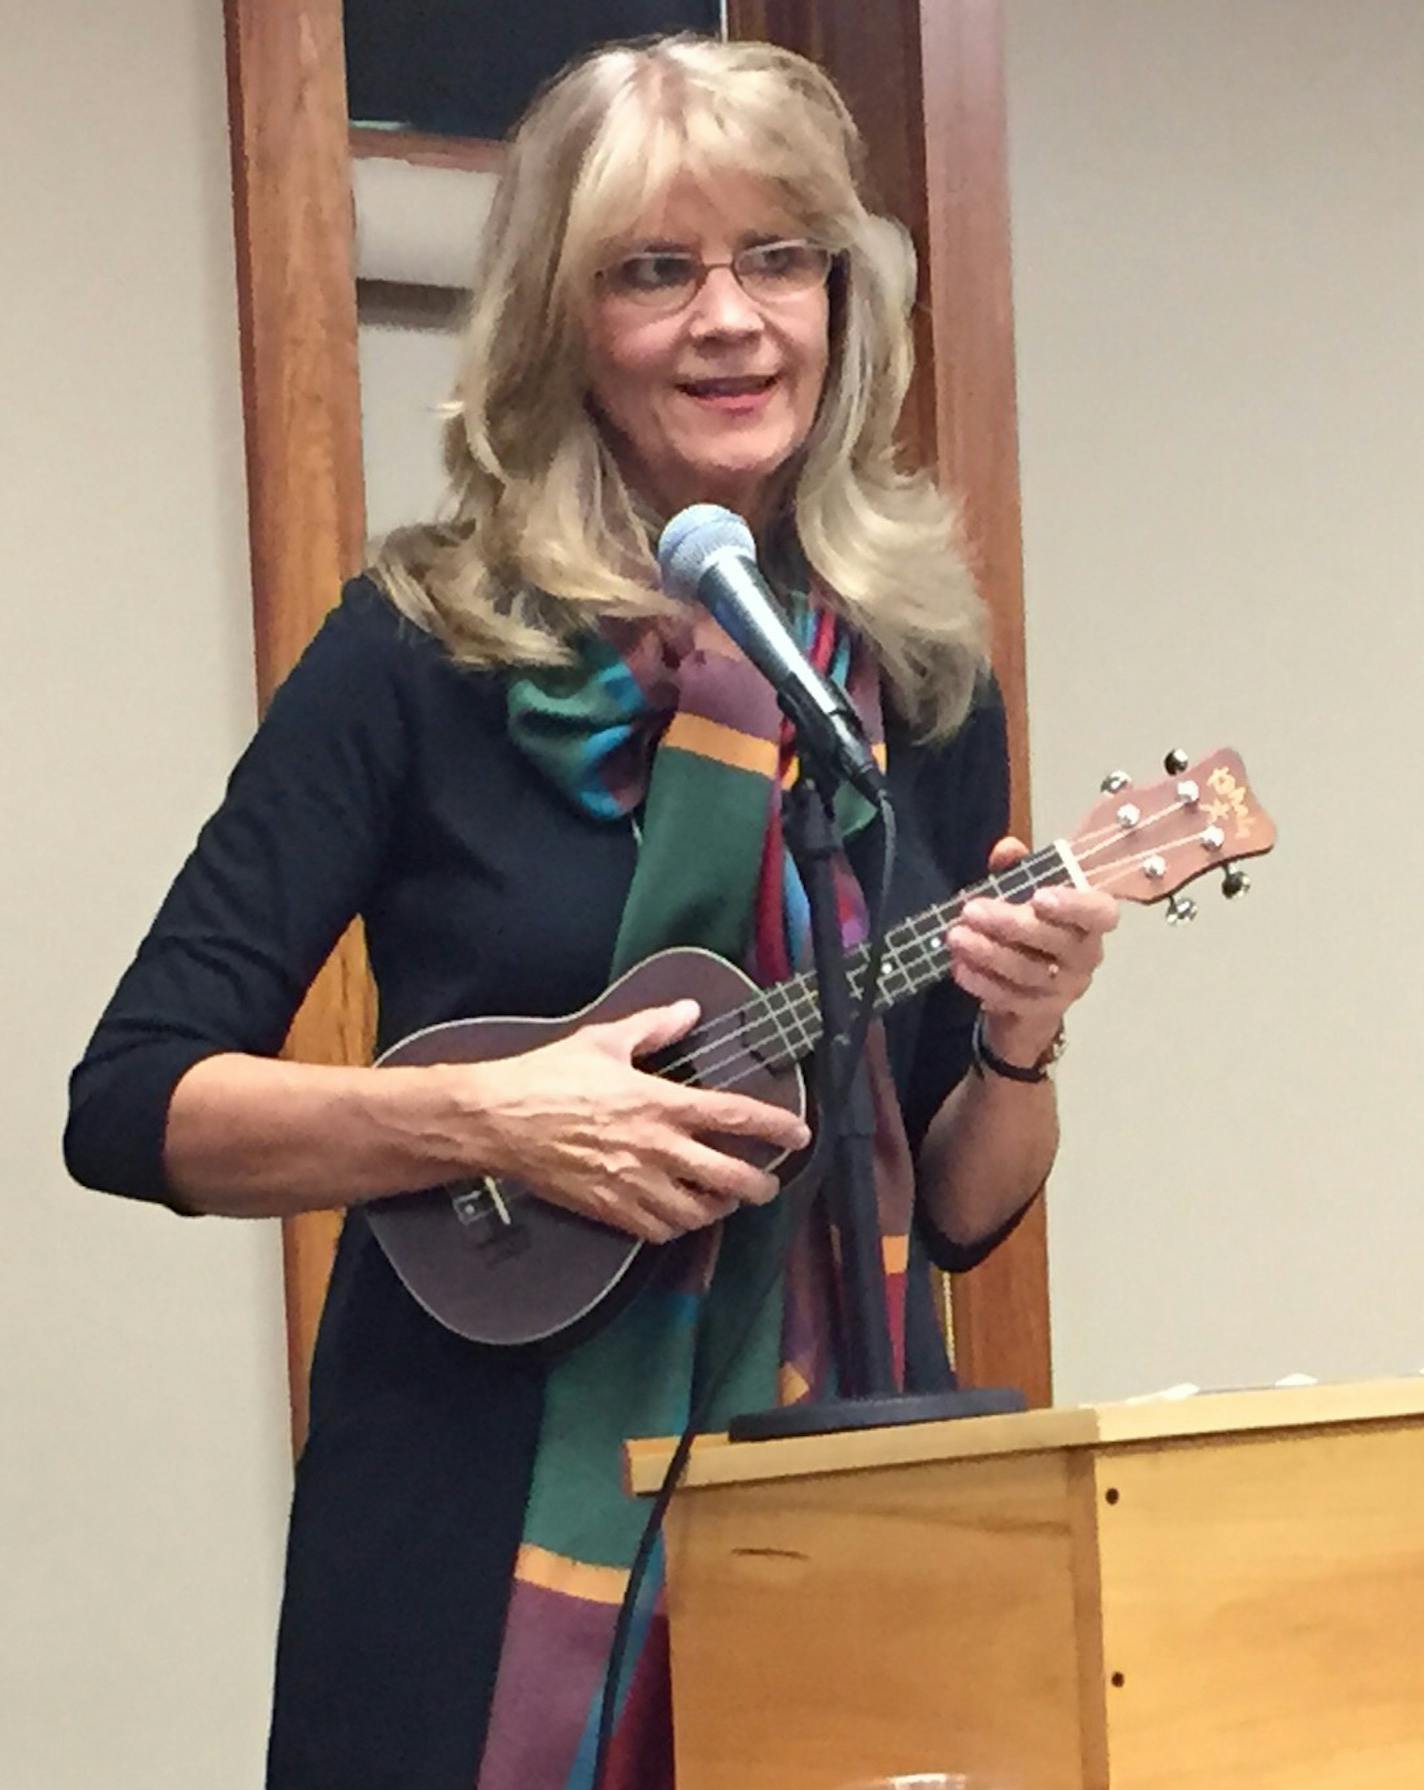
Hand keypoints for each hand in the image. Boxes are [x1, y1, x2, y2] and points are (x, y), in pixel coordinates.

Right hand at [451, 999, 810, 1243]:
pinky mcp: (610, 1210)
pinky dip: (678, 1227)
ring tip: (727, 1201)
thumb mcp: (603, 1040)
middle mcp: (656, 1149)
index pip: (734, 1116)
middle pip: (730, 1177)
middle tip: (770, 1183)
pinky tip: (681, 1216)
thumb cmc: (548, 1077)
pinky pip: (659, 1231)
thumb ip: (653, 1027)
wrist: (498, 1121)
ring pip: (698, 1213)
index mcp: (660, 1103)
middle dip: (760, 1184)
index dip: (775, 1126)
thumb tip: (689, 1009)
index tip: (799, 1134)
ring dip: (721, 1209)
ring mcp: (634, 1184)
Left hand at [947, 836, 1117, 1068]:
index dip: (1074, 905)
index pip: (1101, 913)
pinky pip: (1012, 998)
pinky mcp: (1041, 1012)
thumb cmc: (1029, 931)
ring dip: (989, 953)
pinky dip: (982, 982)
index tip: (1039, 896)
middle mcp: (1086, 955)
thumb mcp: (1022, 895)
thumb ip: (1016, 869)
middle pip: (1056, 941)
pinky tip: (959, 967)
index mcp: (1090, 921)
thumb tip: (1008, 848)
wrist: (1025, 993)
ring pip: (1030, 971)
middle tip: (971, 910)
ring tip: (956, 937)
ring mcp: (1066, 988)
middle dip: (1010, 924)